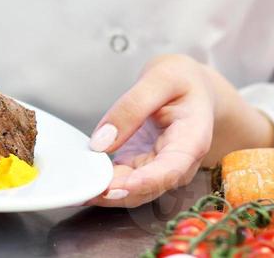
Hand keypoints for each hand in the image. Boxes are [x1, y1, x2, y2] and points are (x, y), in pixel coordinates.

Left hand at [84, 54, 273, 207]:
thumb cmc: (183, 80)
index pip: (171, 169)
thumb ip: (132, 106)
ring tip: (80, 190)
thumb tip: (103, 141)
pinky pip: (124, 181)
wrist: (193, 86)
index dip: (145, 182)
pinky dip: (105, 183)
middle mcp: (180, 162)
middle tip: (86, 189)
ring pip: (134, 191)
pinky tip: (85, 181)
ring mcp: (161, 167)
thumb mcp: (160, 78)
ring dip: (107, 194)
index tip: (118, 186)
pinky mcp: (144, 165)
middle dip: (117, 192)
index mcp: (192, 139)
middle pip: (149, 187)